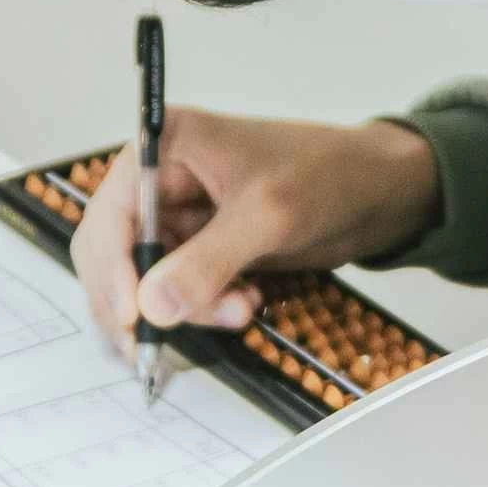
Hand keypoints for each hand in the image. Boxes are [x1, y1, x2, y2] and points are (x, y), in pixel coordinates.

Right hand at [82, 107, 442, 357]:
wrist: (377, 192)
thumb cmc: (329, 173)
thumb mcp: (268, 216)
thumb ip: (209, 261)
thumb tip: (154, 304)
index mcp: (163, 146)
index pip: (110, 216)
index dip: (113, 270)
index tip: (133, 318)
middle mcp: (161, 181)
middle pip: (117, 256)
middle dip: (146, 299)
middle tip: (168, 340)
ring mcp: (180, 218)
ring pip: (149, 283)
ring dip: (187, 308)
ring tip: (240, 309)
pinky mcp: (203, 249)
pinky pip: (181, 292)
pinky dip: (207, 308)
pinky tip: (246, 303)